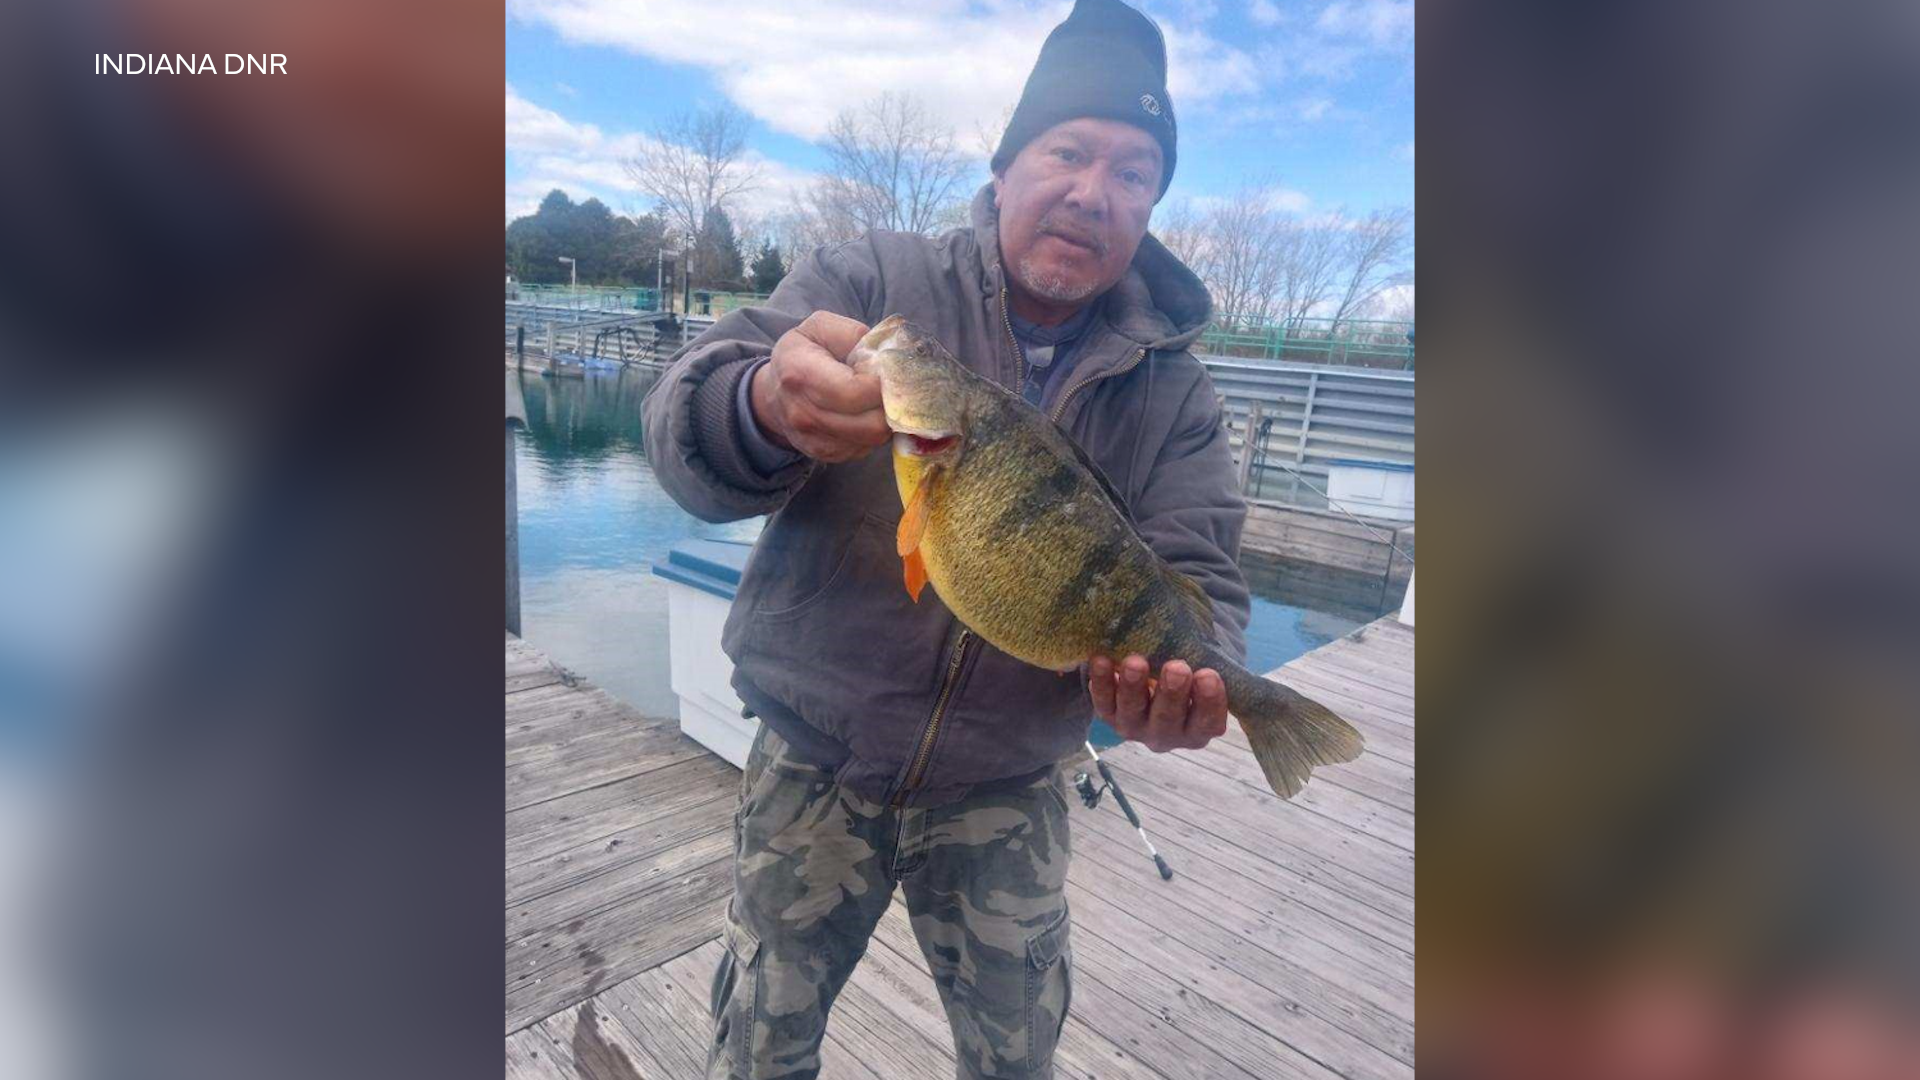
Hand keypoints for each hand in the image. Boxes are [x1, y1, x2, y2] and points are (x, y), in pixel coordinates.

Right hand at [750, 311, 889, 462]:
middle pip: (869, 423)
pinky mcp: (823, 454)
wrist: (772, 392)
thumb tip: (881, 356)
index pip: (854, 392)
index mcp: (800, 374)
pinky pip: (864, 449)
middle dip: (890, 404)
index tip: (885, 372)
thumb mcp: (820, 327)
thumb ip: (851, 334)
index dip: (880, 384)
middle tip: (889, 388)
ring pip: (872, 439)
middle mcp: (802, 412)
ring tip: (878, 399)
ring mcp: (811, 438)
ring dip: (885, 420)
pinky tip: (865, 414)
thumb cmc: (802, 353)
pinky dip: (873, 433)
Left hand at [1087, 655, 1228, 751]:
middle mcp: (1167, 734)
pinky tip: (1101, 661)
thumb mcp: (1200, 674)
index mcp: (1197, 729)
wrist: (1153, 679)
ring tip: (1135, 663)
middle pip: (1168, 718)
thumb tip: (1202, 643)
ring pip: (1133, 711)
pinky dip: (1100, 682)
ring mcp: (1135, 727)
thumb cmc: (1186, 677)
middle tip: (1177, 668)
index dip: (1210, 701)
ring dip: (1133, 687)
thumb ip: (1206, 667)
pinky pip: (1103, 702)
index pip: (1208, 722)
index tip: (1209, 675)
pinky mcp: (1109, 716)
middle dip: (1172, 692)